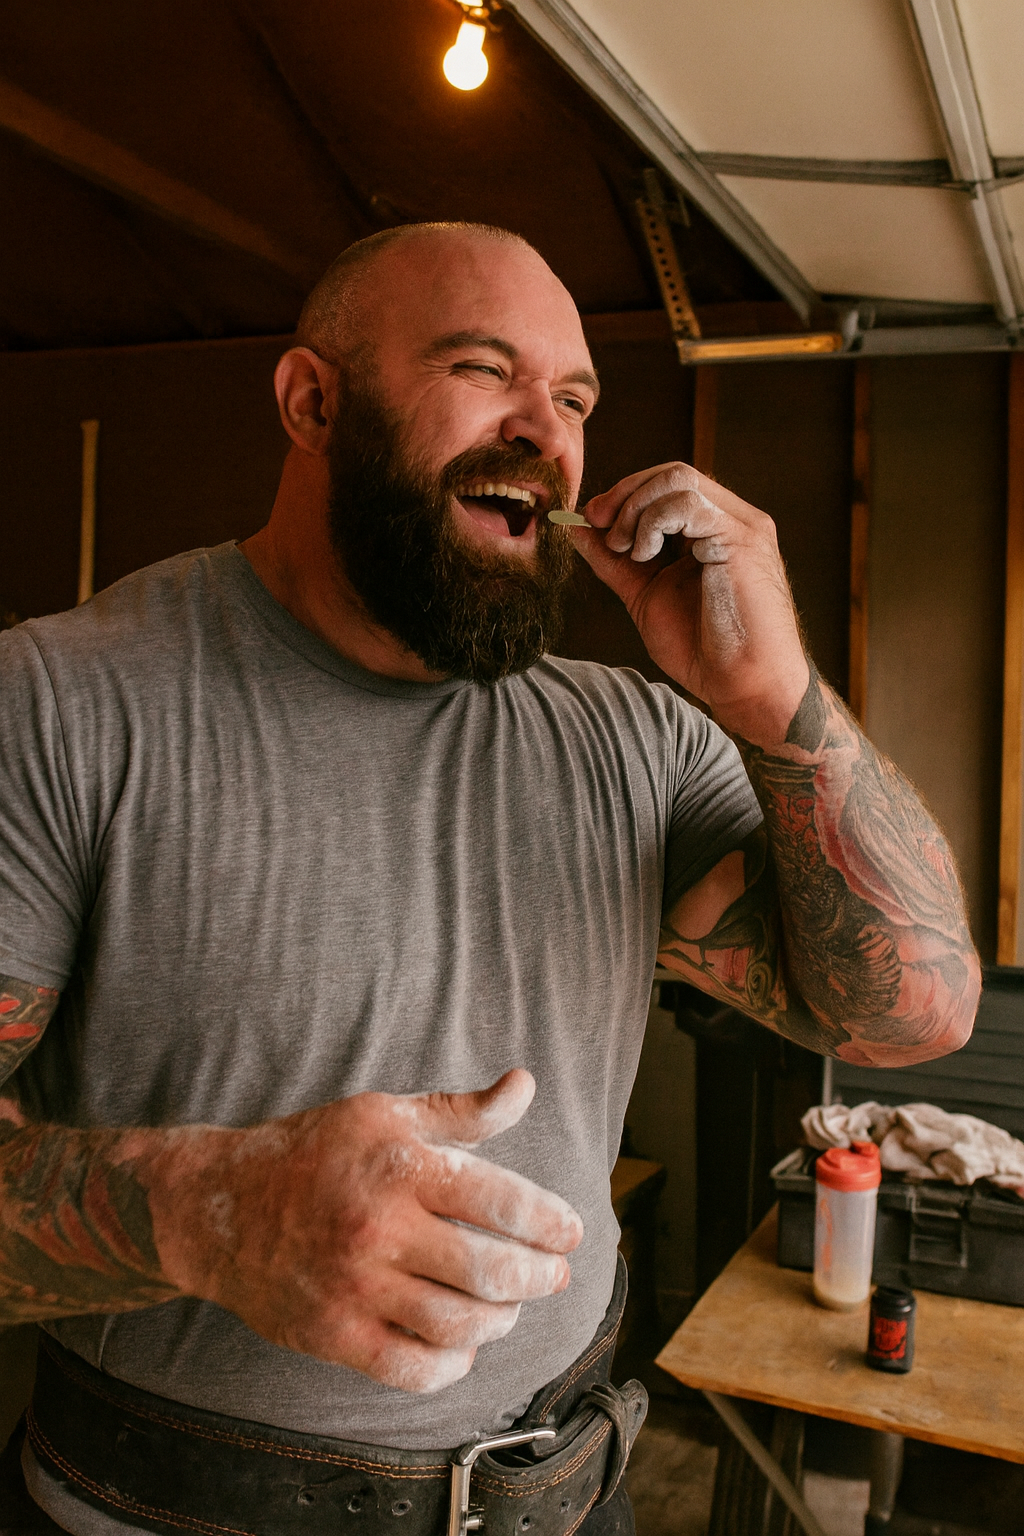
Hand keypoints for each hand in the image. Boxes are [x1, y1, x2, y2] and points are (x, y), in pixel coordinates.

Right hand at [145, 1070, 581, 1393]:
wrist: (218, 1207)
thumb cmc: (313, 1152)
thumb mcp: (384, 1113)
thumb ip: (461, 1110)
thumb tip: (525, 1085)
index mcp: (400, 1167)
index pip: (501, 1200)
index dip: (551, 1221)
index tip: (571, 1232)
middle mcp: (379, 1228)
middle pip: (489, 1270)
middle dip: (538, 1278)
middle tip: (553, 1274)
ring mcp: (354, 1287)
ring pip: (458, 1325)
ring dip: (500, 1321)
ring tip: (507, 1306)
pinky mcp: (333, 1336)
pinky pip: (412, 1369)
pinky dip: (451, 1366)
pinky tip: (462, 1347)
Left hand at [572, 463, 809, 744]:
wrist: (742, 686)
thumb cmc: (704, 649)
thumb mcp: (645, 595)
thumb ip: (614, 561)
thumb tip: (577, 528)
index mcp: (713, 529)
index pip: (668, 483)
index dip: (625, 493)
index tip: (591, 519)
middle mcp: (732, 519)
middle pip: (672, 473)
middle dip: (625, 493)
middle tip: (597, 522)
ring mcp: (741, 526)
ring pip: (678, 479)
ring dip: (636, 509)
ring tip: (627, 550)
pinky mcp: (742, 540)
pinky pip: (688, 504)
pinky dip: (653, 523)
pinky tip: (645, 555)